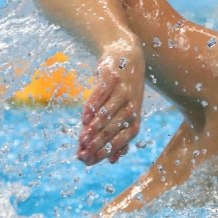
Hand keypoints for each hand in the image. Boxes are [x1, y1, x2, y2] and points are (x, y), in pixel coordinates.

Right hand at [78, 42, 144, 164]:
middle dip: (98, 144)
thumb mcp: (127, 112)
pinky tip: (84, 118)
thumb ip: (120, 135)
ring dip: (94, 128)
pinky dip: (93, 106)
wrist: (126, 55)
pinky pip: (102, 93)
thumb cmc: (123, 90)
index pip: (125, 137)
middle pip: (115, 128)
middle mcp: (132, 104)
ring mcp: (122, 90)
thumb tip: (113, 161)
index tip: (90, 161)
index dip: (108, 150)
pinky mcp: (111, 77)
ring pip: (108, 113)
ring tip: (82, 140)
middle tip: (81, 156)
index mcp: (135, 116)